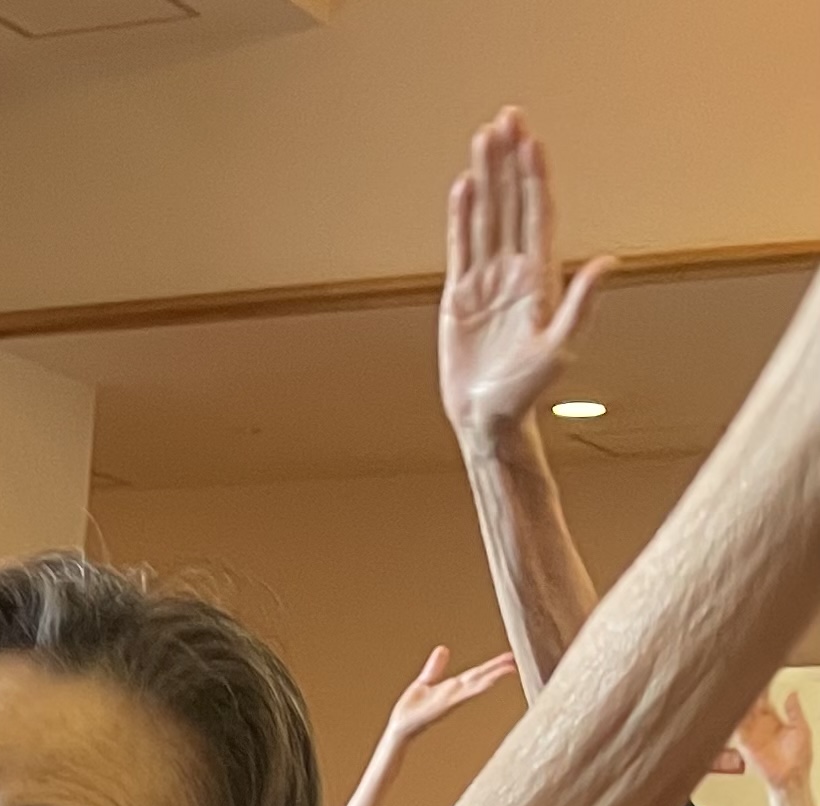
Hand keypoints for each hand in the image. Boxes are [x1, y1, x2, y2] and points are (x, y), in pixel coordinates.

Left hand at [386, 644, 516, 744]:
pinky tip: (481, 684)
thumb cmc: (411, 709)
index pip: (476, 673)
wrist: (399, 727)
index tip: (509, 658)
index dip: (492, 665)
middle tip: (514, 662)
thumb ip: (435, 668)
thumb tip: (443, 648)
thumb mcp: (424, 682)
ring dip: (489, 679)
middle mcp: (454, 695)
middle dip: (496, 670)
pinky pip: (460, 696)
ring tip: (506, 670)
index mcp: (452, 688)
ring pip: (474, 687)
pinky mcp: (441, 706)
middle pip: (479, 679)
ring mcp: (450, 701)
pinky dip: (471, 690)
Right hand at [440, 109, 614, 451]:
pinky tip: (463, 186)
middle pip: (511, 205)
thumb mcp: (560, 350)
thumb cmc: (526, 394)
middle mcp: (514, 273)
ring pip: (487, 217)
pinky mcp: (461, 297)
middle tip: (507, 119)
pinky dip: (462, 216)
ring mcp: (487, 283)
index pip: (536, 216)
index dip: (533, 177)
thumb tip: (610, 262)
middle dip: (509, 161)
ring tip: (484, 138)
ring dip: (486, 177)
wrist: (489, 421)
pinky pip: (461, 246)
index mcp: (539, 280)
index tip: (531, 140)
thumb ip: (583, 304)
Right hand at [735, 685, 812, 791]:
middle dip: (745, 689)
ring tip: (734, 689)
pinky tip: (731, 710)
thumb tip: (792, 693)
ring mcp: (751, 734)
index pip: (764, 697)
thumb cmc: (798, 758)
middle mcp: (760, 724)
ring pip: (741, 713)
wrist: (790, 779)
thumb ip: (794, 711)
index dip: (761, 684)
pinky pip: (736, 729)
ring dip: (737, 702)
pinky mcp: (745, 744)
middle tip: (741, 675)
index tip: (759, 671)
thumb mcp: (802, 729)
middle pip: (749, 702)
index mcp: (773, 718)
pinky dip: (732, 720)